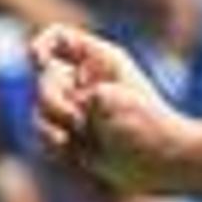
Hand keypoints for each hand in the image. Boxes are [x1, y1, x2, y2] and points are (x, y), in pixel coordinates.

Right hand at [28, 23, 186, 193]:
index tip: (37, 59)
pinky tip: (67, 147)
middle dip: (52, 99)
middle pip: (45, 77)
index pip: (58, 38)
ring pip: (41, 108)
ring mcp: (79, 108)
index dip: (42, 45)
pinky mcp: (75, 135)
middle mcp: (86, 81)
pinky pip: (45, 132)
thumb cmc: (147, 127)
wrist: (165, 162)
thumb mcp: (111, 99)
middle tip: (78, 121)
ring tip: (70, 139)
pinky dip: (50, 140)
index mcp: (100, 61)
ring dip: (49, 123)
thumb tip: (46, 104)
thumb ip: (76, 91)